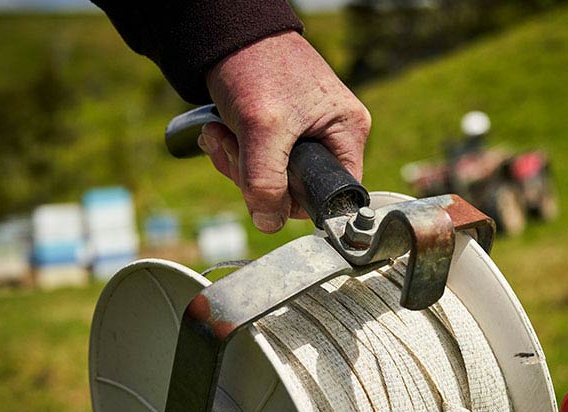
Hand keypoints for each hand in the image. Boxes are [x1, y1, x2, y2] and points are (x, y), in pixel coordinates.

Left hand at [197, 30, 370, 232]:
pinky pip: (261, 162)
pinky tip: (220, 132)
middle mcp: (333, 136)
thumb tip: (268, 222)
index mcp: (347, 133)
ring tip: (219, 135)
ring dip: (238, 164)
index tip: (263, 187)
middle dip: (254, 178)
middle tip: (230, 149)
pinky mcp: (282, 132)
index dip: (294, 200)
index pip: (330, 194)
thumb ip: (265, 181)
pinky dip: (236, 152)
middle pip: (296, 190)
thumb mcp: (261, 128)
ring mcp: (308, 134)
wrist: (230, 33)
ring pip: (274, 179)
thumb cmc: (255, 66)